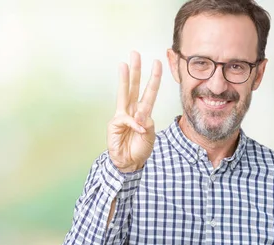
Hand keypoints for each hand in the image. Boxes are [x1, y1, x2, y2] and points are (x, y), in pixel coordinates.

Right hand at [108, 51, 161, 172]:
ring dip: (124, 78)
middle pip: (134, 86)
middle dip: (135, 70)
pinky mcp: (115, 123)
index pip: (149, 91)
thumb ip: (146, 124)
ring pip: (124, 93)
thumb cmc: (140, 148)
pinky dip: (134, 124)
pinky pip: (127, 119)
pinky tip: (138, 130)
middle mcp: (133, 110)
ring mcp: (123, 115)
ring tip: (124, 64)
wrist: (130, 162)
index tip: (158, 63)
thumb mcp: (150, 135)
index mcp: (144, 112)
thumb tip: (139, 116)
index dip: (154, 78)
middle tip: (135, 53)